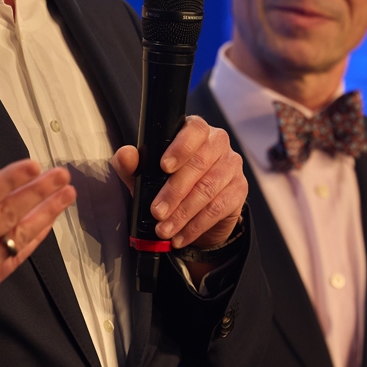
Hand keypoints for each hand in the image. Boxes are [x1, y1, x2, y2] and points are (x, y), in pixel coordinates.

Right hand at [0, 127, 76, 334]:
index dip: (10, 180)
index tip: (32, 165)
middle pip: (8, 215)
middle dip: (38, 192)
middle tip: (61, 175)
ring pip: (17, 237)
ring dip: (45, 214)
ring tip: (66, 196)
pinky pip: (14, 259)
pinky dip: (33, 241)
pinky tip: (48, 224)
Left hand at [110, 115, 245, 248]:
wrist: (195, 212)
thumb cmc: (167, 184)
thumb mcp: (145, 175)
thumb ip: (131, 164)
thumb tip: (126, 155)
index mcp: (196, 131)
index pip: (194, 129)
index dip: (181, 148)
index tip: (164, 167)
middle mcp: (218, 143)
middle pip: (199, 164)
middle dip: (174, 192)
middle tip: (157, 212)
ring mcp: (232, 166)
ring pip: (208, 189)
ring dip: (183, 213)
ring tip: (164, 229)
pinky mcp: (239, 190)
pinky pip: (218, 209)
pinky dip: (195, 226)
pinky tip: (180, 236)